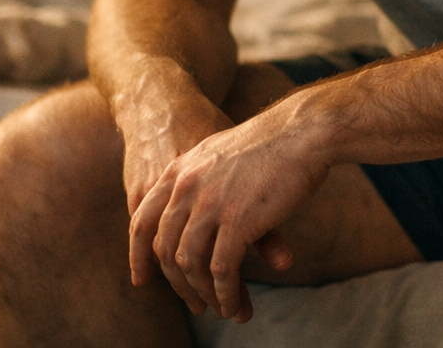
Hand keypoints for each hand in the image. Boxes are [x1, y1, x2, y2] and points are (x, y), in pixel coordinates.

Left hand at [128, 110, 330, 321]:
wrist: (303, 131)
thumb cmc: (273, 143)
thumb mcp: (220, 154)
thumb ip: (200, 178)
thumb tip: (197, 206)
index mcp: (179, 171)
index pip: (142, 221)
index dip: (138, 255)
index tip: (142, 279)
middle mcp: (186, 188)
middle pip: (166, 249)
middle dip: (179, 284)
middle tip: (195, 304)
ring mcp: (210, 204)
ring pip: (192, 265)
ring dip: (206, 295)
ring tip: (222, 310)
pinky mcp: (237, 221)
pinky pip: (222, 270)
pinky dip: (227, 294)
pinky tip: (234, 305)